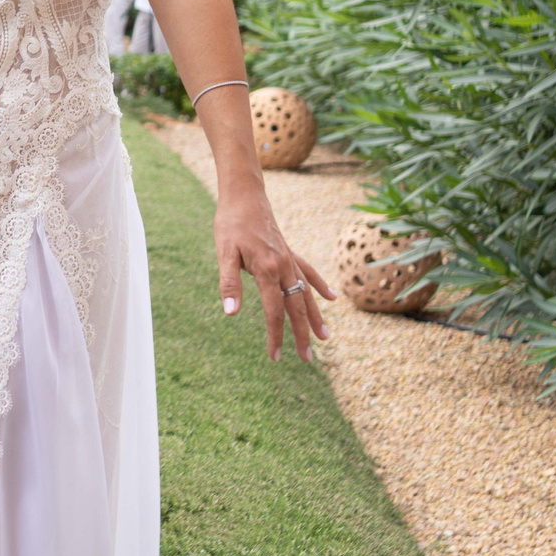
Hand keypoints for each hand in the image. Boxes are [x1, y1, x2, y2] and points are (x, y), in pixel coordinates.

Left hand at [217, 192, 333, 360]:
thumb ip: (229, 283)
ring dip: (316, 316)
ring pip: (307, 293)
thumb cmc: (230, 224)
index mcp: (267, 270)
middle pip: (296, 307)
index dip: (276, 336)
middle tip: (307, 359)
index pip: (274, 311)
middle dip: (302, 334)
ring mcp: (289, 259)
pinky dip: (320, 285)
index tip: (276, 356)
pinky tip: (331, 298)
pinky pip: (309, 272)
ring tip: (325, 338)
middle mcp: (284, 266)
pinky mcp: (289, 252)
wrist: (244, 195)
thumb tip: (231, 312)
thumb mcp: (224, 253)